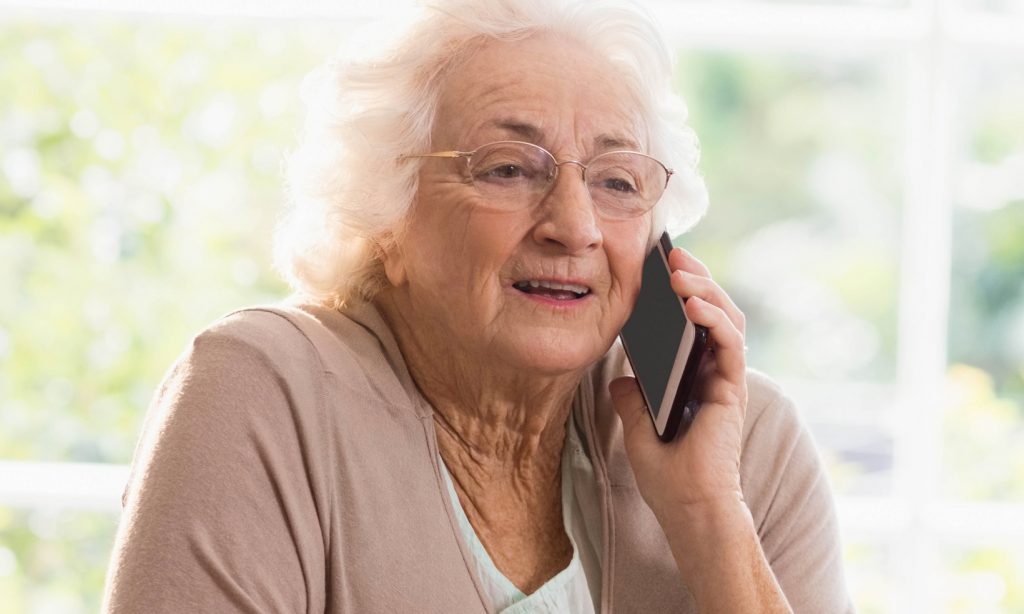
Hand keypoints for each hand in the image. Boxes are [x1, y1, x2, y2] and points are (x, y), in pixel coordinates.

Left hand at [610, 247, 747, 522]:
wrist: (687, 508)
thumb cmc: (667, 475)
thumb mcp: (638, 429)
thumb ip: (632, 401)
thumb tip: (621, 378)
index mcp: (693, 378)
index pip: (691, 324)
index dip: (679, 293)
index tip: (657, 267)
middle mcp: (713, 374)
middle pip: (712, 312)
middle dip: (695, 279)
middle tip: (671, 255)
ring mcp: (725, 380)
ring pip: (726, 320)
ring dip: (705, 290)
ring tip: (680, 270)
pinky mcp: (732, 389)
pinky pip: (730, 344)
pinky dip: (714, 319)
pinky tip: (693, 304)